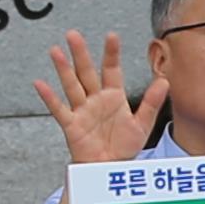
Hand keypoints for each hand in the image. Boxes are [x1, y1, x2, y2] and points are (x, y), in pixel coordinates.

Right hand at [35, 29, 161, 163]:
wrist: (110, 168)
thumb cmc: (124, 146)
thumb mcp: (142, 124)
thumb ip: (151, 102)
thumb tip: (164, 81)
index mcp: (113, 96)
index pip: (111, 70)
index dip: (111, 53)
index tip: (111, 36)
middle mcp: (96, 99)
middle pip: (86, 72)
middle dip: (80, 54)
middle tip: (73, 34)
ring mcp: (82, 111)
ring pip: (71, 86)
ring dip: (63, 69)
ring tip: (55, 51)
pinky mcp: (72, 125)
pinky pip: (59, 110)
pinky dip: (49, 98)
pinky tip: (40, 84)